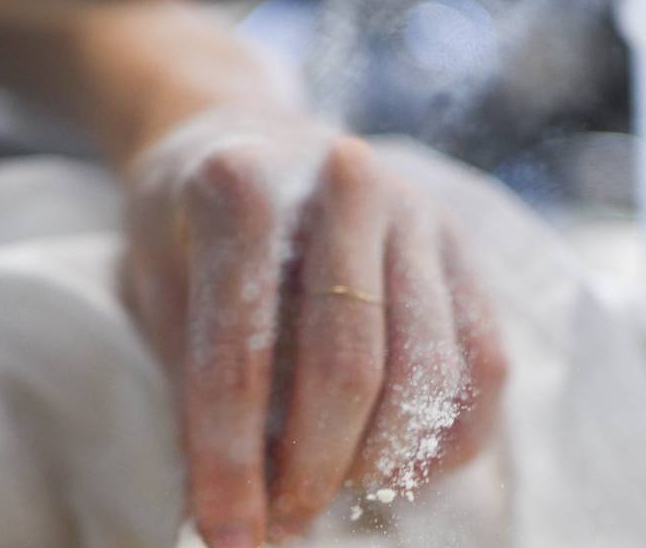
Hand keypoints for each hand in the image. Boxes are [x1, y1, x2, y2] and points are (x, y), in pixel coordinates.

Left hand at [123, 111, 507, 546]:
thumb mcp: (160, 285)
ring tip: (340, 491)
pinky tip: (406, 464)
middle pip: (347, 363)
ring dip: (385, 458)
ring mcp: (416, 209)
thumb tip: (233, 509)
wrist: (252, 138)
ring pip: (428, 367)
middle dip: (314, 468)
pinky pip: (484, 359)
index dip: (230, 461)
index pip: (239, 351)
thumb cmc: (193, 224)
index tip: (227, 537)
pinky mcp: (462, 244)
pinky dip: (452, 432)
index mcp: (245, 186)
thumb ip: (196, 385)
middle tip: (283, 526)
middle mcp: (344, 185)